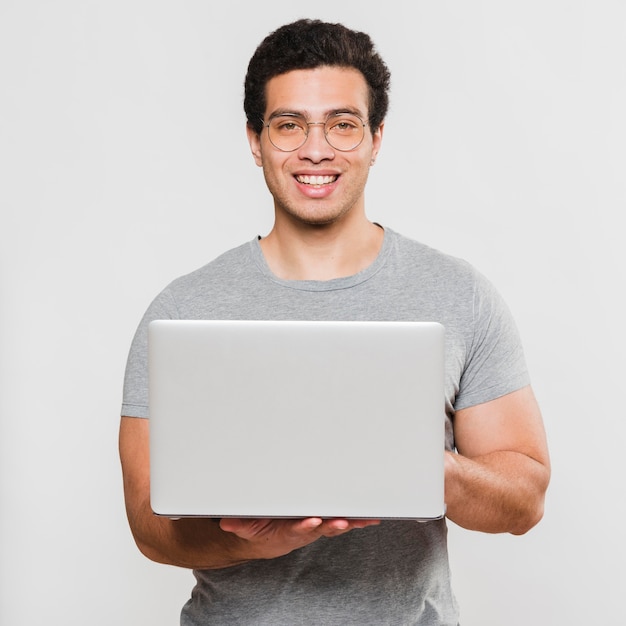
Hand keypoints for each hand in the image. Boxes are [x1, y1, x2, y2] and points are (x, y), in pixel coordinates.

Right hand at [219, 517, 379, 559]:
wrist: (271, 540)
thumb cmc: (262, 529)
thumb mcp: (246, 527)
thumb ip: (238, 524)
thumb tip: (227, 522)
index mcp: (287, 530)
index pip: (296, 528)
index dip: (305, 525)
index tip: (312, 521)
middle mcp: (305, 528)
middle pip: (322, 527)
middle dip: (334, 524)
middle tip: (344, 521)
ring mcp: (317, 526)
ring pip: (336, 524)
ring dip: (351, 522)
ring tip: (365, 519)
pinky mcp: (325, 522)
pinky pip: (343, 521)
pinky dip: (357, 520)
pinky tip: (371, 517)